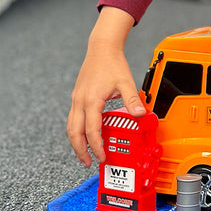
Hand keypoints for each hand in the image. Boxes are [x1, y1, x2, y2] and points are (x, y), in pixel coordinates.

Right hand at [67, 7, 143, 166]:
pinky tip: (86, 134)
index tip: (102, 156)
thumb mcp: (126, 82)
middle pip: (74, 133)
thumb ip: (132, 99)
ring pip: (71, 127)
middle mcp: (79, 102)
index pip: (91, 130)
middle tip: (87, 163)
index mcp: (91, 101)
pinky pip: (73, 119)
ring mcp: (76, 99)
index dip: (96, 146)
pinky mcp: (77, 97)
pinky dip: (77, 130)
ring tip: (84, 153)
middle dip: (80, 150)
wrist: (101, 48)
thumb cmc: (113, 64)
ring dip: (76, 142)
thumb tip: (140, 115)